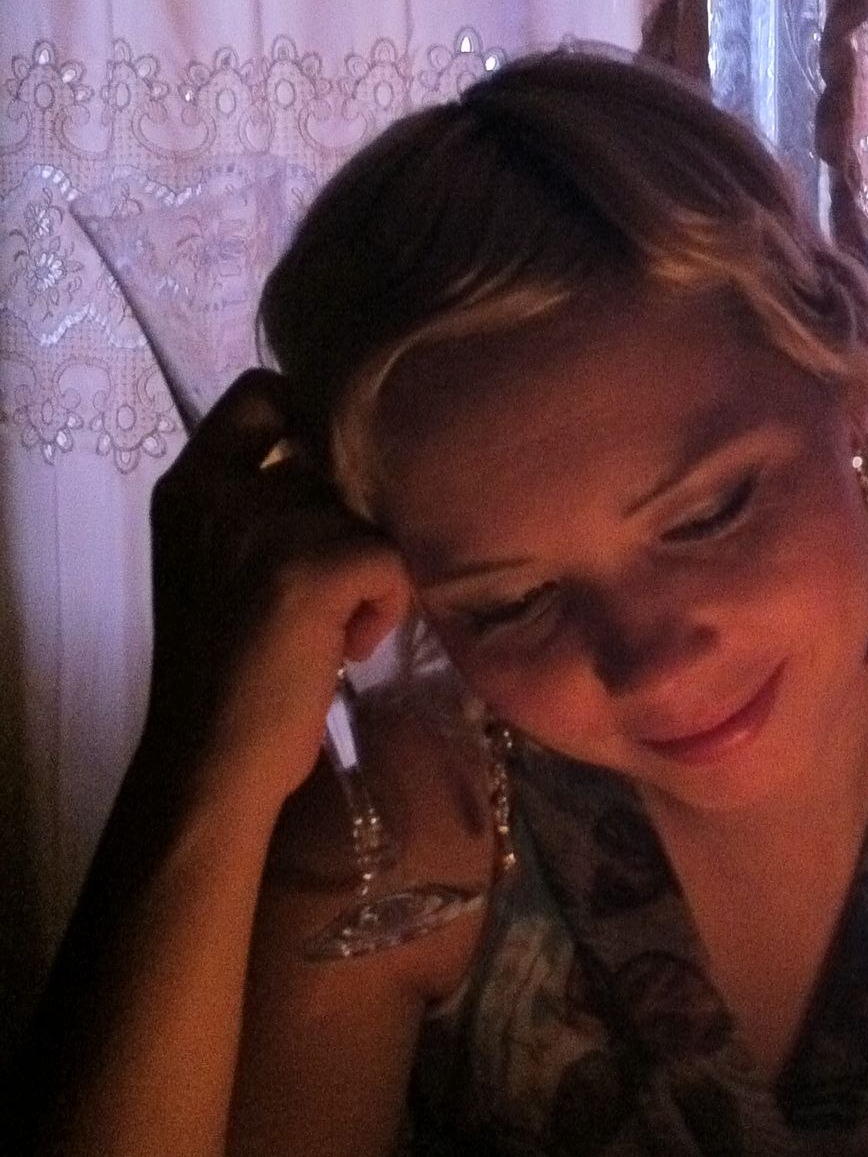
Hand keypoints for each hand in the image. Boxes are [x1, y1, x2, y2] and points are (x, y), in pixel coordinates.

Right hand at [142, 369, 411, 816]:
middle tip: (326, 599)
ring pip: (368, 517)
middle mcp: (220, 491)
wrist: (210, 762)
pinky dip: (384, 607)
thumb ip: (259, 509)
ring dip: (368, 574)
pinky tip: (345, 649)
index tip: (327, 483)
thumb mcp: (219, 567)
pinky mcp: (315, 567)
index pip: (260, 394)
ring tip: (331, 630)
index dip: (311, 421)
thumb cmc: (222, 677)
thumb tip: (346, 471)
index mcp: (188, 486)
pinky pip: (391, 561)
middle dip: (347, 529)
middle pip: (333, 465)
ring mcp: (266, 525)